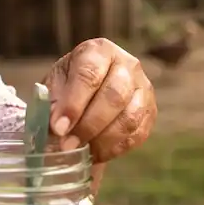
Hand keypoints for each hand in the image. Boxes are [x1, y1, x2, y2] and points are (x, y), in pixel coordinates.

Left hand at [43, 38, 156, 164]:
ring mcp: (143, 88)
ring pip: (130, 118)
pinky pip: (138, 134)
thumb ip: (53, 104)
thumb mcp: (55, 86)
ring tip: (82, 151)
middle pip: (115, 96)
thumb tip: (55, 127)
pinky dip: (116, 148)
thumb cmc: (69, 85)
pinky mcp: (150, 111)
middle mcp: (127, 65)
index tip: (58, 128)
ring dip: (103, 140)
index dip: (73, 103)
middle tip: (68, 145)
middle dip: (89, 125)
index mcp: (98, 51)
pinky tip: (97, 153)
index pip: (89, 74)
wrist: (89, 90)